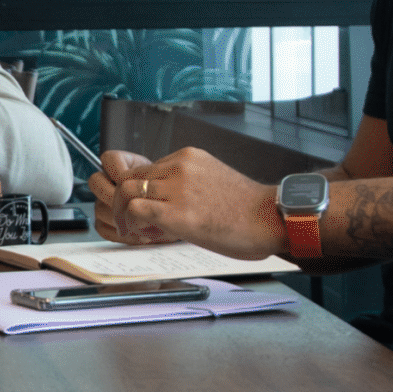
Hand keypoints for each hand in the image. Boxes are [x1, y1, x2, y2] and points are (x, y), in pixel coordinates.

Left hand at [89, 146, 282, 256]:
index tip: (141, 208)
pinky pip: (136, 209)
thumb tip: (167, 200)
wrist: (270, 218)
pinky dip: (131, 223)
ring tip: (131, 229)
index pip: (146, 169)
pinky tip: (140, 234)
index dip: (137, 190)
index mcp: (189, 157)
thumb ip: (187, 183)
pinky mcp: (178, 213)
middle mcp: (180, 167)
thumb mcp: (212, 181)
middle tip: (128, 220)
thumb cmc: (248, 208)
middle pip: (131, 177)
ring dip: (122, 212)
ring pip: (126, 191)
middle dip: (123, 200)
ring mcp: (178, 188)